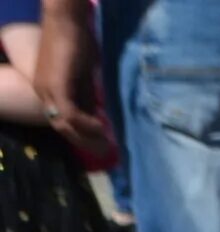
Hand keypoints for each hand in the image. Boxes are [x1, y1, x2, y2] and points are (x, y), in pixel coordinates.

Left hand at [34, 2, 108, 154]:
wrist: (67, 22)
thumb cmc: (77, 43)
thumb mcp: (83, 76)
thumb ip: (86, 96)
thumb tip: (97, 115)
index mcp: (47, 90)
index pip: (63, 120)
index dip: (81, 135)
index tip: (103, 143)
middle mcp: (43, 92)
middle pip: (61, 127)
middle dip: (85, 142)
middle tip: (107, 152)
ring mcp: (47, 90)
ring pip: (64, 125)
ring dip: (86, 138)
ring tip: (107, 145)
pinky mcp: (56, 87)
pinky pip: (70, 115)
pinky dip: (86, 125)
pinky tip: (102, 128)